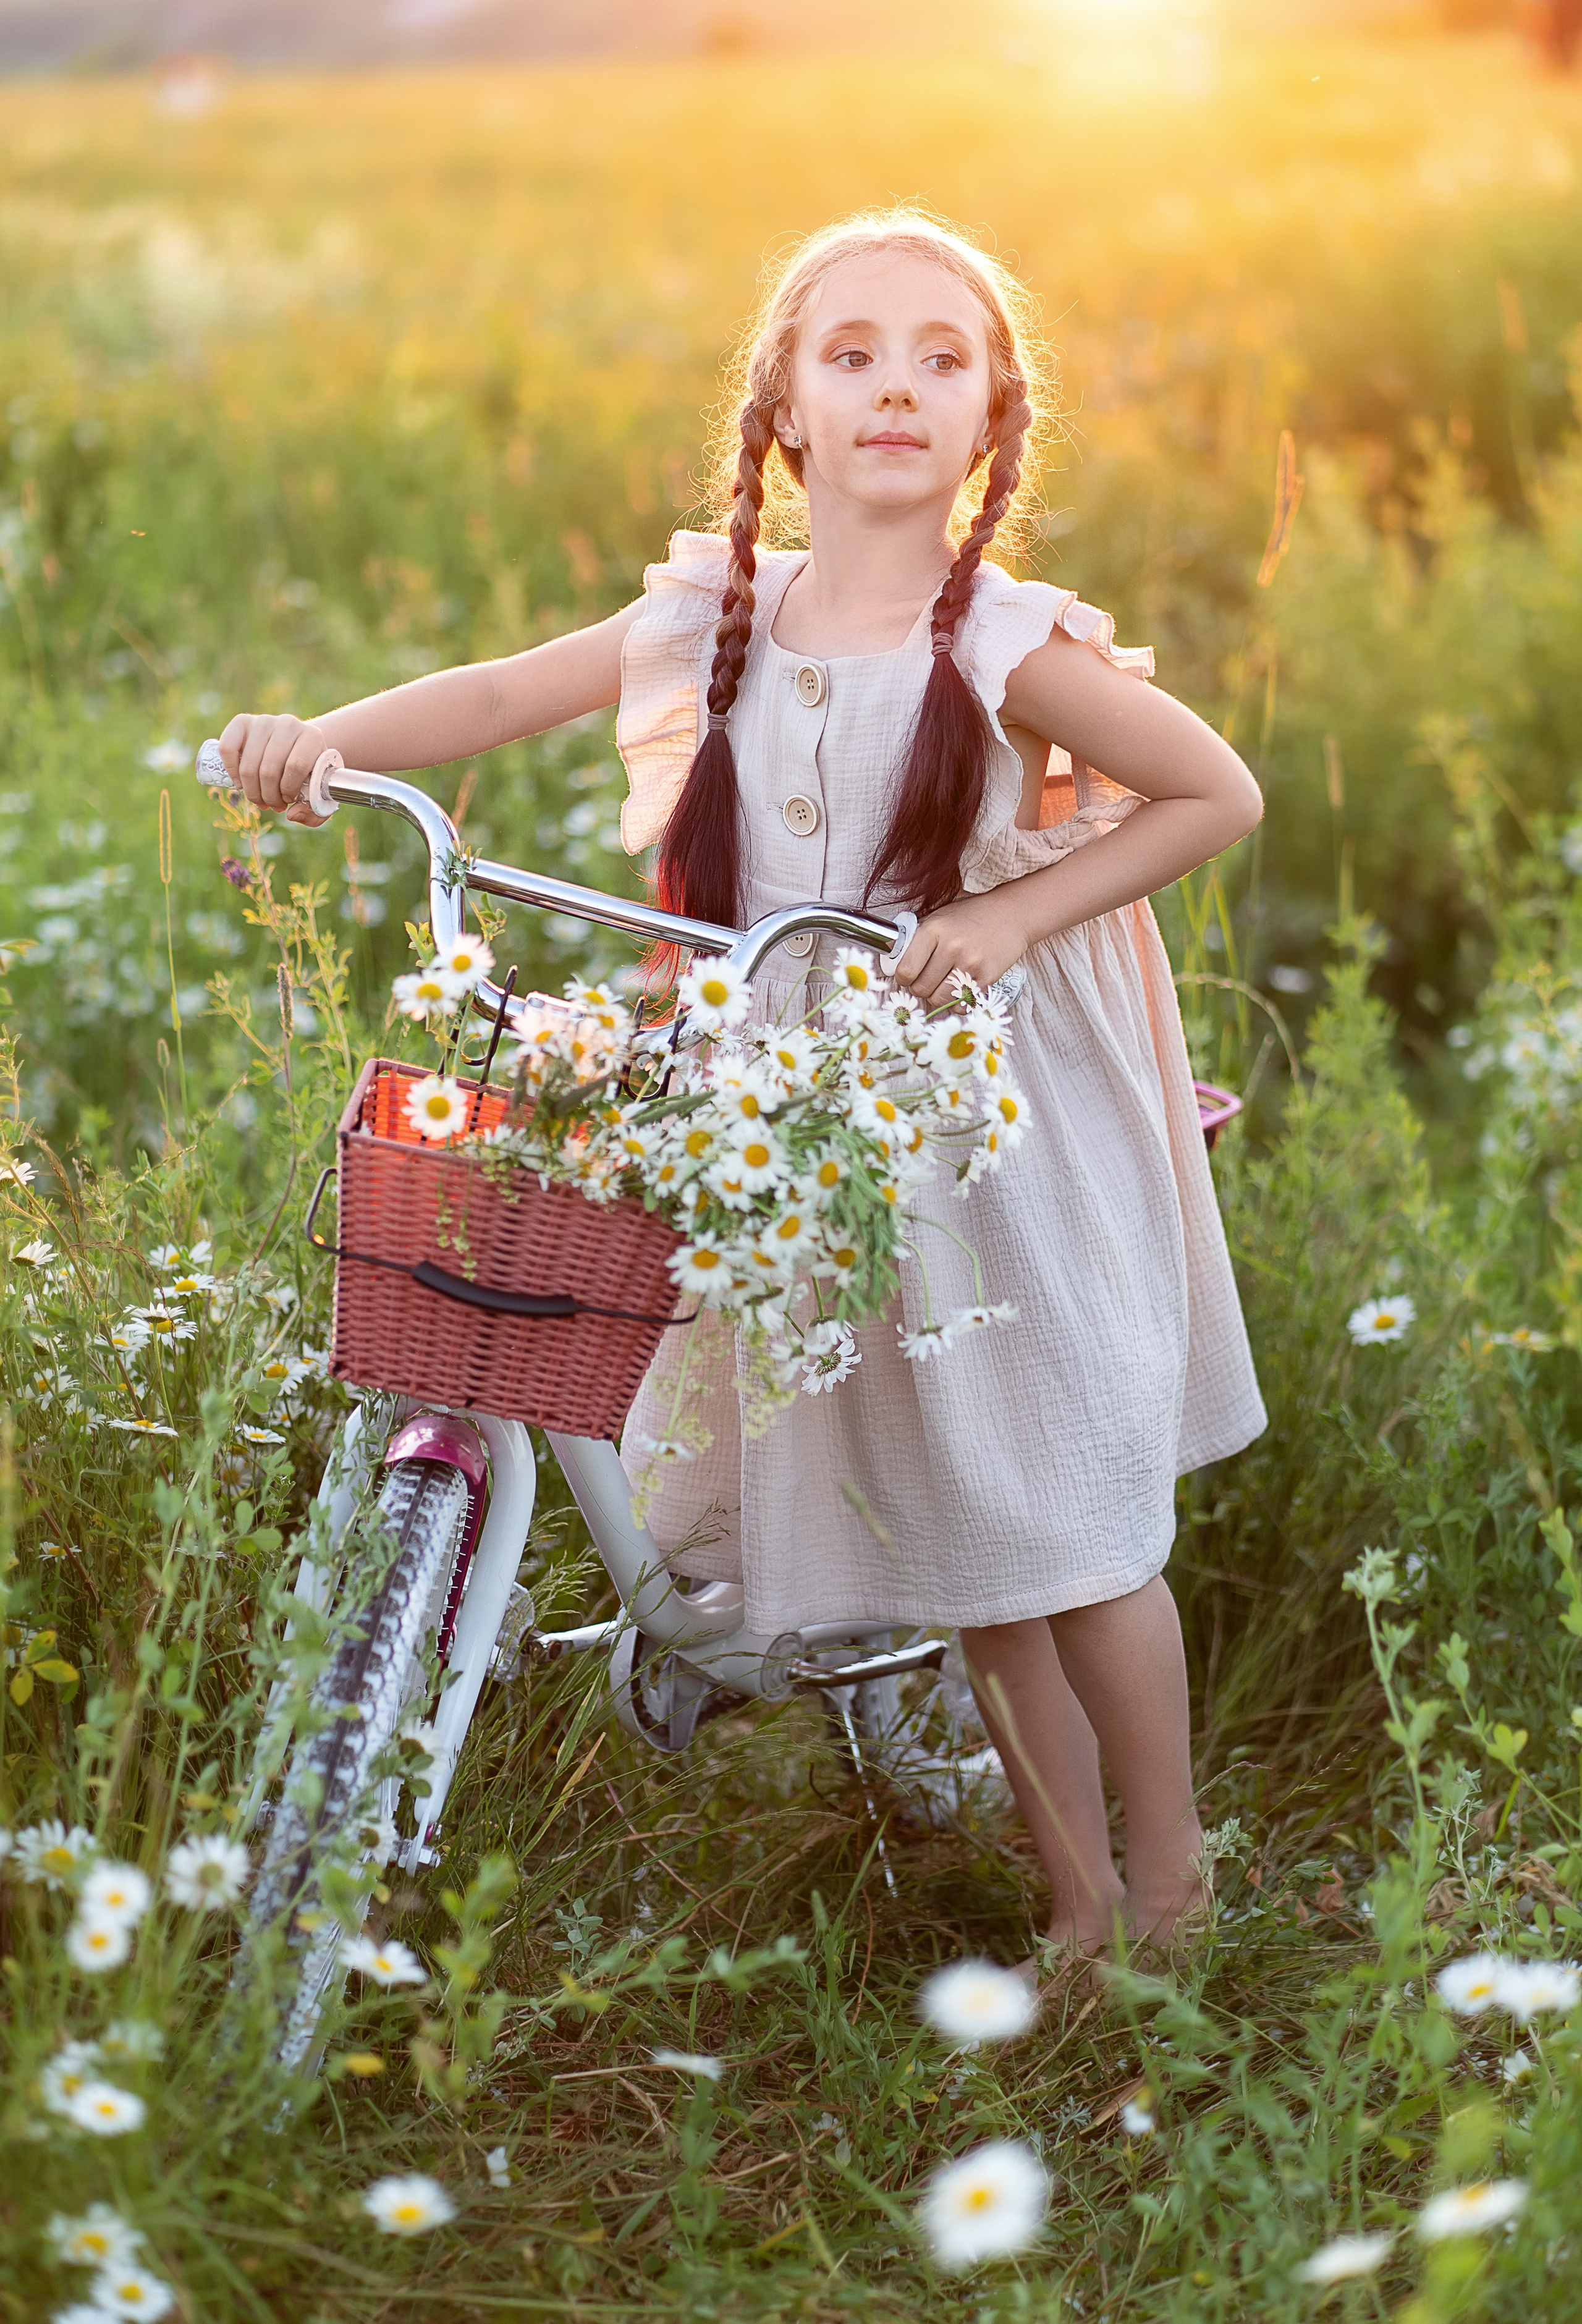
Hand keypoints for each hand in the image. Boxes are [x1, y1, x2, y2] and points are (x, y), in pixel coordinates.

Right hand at [217, 711, 333, 827]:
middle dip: (269, 796)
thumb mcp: (318, 791)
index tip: (289, 800)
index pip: (296, 765)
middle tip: (273, 805)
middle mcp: (288, 724)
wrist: (294, 745)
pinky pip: (227, 748)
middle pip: (269, 769)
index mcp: (311, 737)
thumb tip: (292, 815)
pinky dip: (231, 771)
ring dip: (252, 791)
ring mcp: (263, 721)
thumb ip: (314, 811)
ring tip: (260, 798)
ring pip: (249, 765)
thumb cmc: (307, 772)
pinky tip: (241, 783)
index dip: (289, 790)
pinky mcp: (242, 722)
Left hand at [892, 892, 1030, 1006]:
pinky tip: (958, 990)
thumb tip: (897, 965)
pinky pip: (961, 1004)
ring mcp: (970, 963)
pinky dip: (957, 1002)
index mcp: (934, 930)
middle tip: (926, 981)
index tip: (908, 976)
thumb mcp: (940, 918)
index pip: (906, 970)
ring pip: (939, 1000)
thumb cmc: (971, 916)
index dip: (903, 978)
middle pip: (921, 988)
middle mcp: (951, 947)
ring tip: (941, 986)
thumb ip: (919, 940)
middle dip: (920, 989)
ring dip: (937, 997)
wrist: (1011, 914)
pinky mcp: (987, 977)